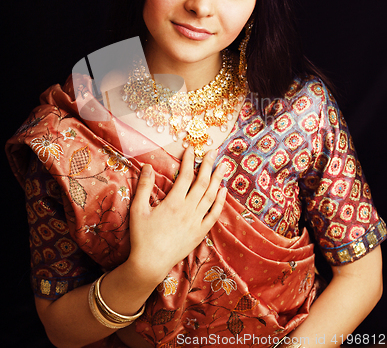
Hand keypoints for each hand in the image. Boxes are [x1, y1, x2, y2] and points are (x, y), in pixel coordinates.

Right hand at [126, 148, 226, 285]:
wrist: (150, 264)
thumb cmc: (142, 237)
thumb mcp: (138, 210)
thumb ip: (143, 187)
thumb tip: (147, 166)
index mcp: (173, 202)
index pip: (185, 176)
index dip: (189, 160)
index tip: (191, 149)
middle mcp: (188, 210)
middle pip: (202, 182)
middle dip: (208, 164)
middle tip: (213, 151)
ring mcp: (196, 221)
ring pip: (211, 196)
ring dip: (218, 179)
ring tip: (223, 165)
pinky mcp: (200, 232)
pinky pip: (214, 214)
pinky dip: (220, 201)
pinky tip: (223, 191)